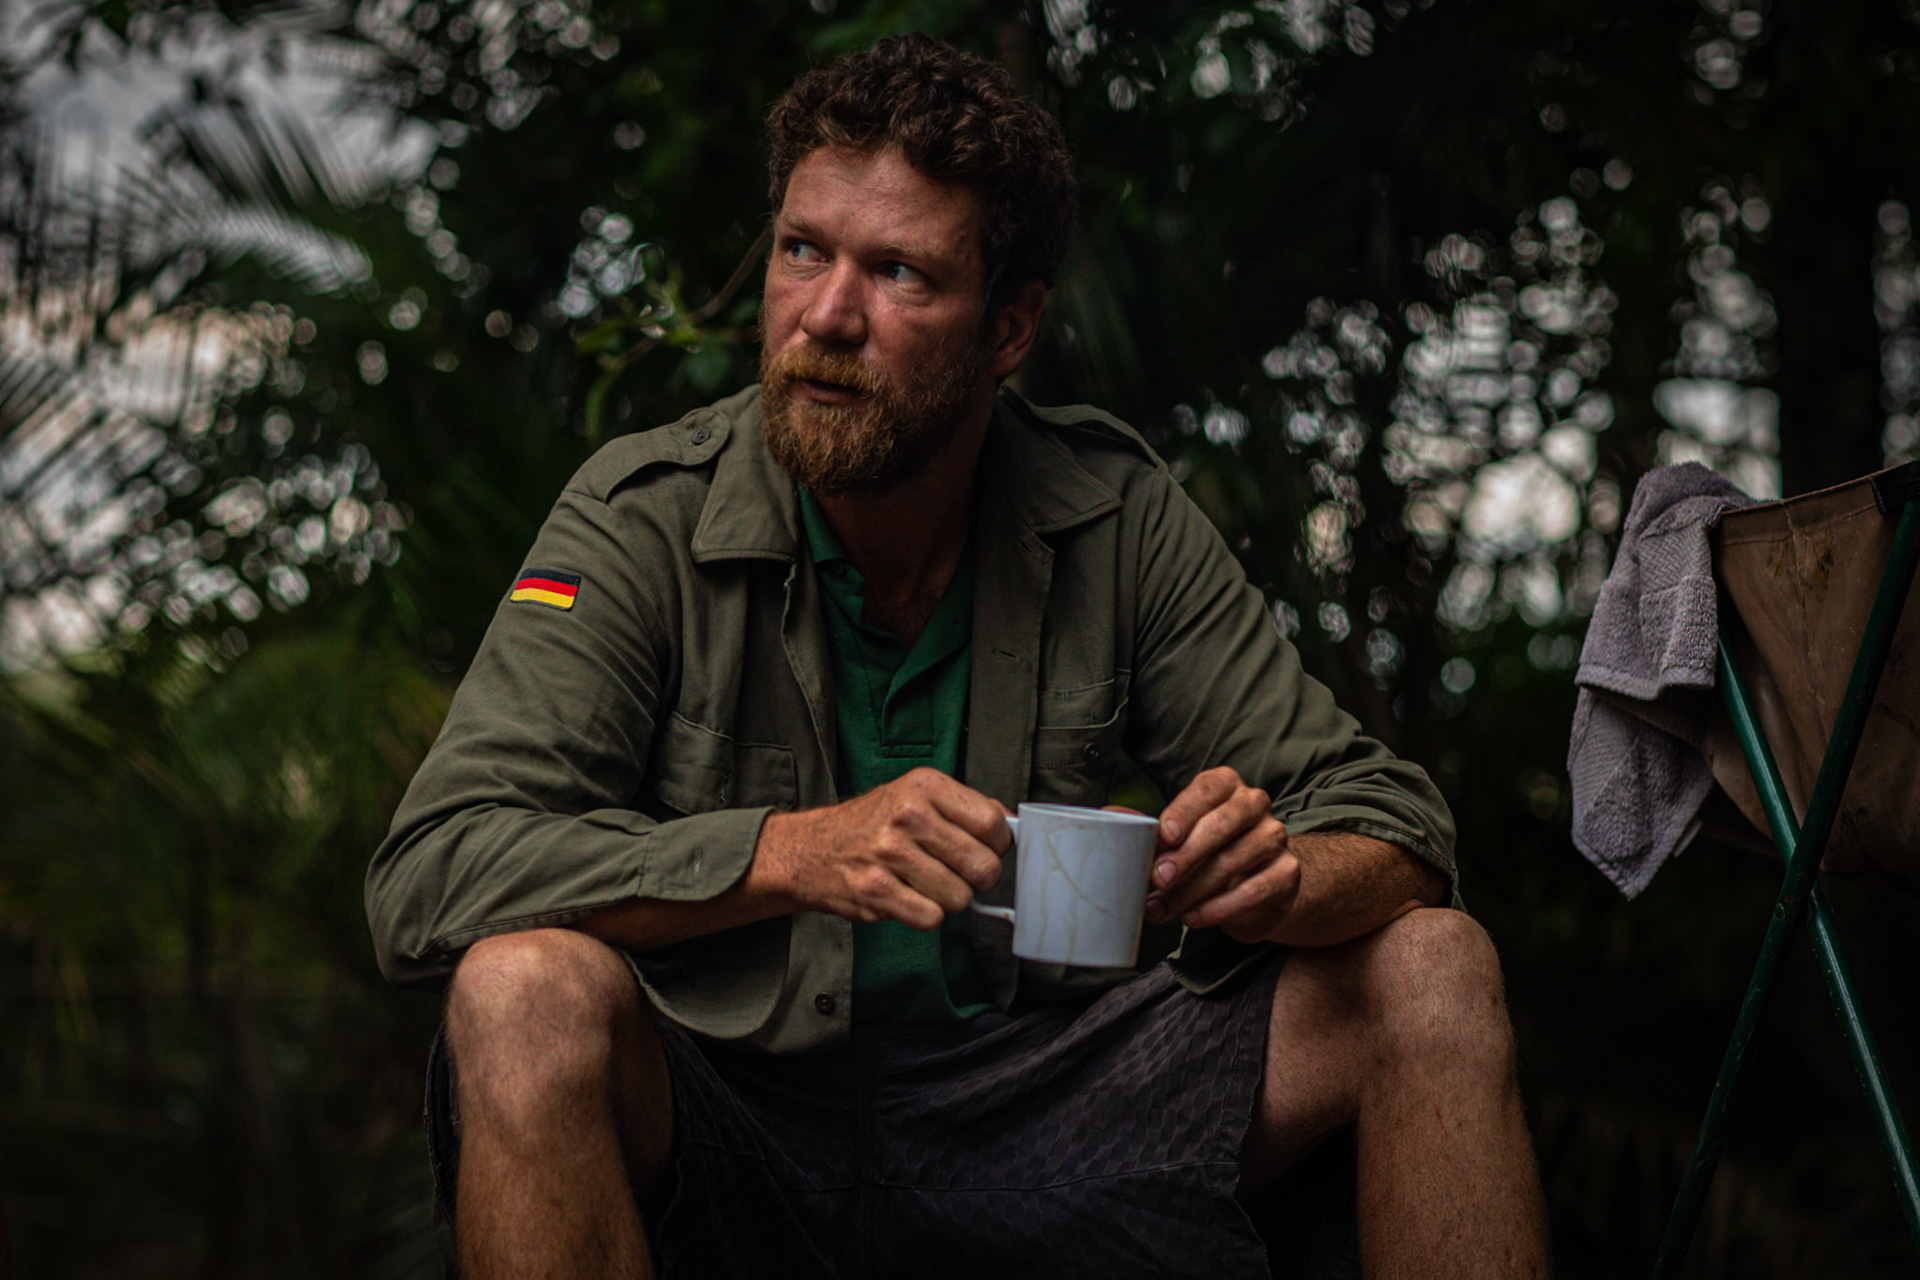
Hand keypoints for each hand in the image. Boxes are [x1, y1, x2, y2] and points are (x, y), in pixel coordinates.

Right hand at [754, 768, 1009, 930]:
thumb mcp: (915, 796)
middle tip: (957, 874)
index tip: (984, 850)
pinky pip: (932, 918)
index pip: (993, 824)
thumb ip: (964, 809)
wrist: (810, 849)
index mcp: (924, 786)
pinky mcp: (877, 891)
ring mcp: (890, 853)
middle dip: (977, 879)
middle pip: (984, 866)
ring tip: (924, 884)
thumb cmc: (872, 825)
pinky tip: (908, 898)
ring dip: (948, 899)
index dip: (997, 846)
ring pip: (960, 897)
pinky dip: (926, 916)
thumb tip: (1011, 828)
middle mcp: (908, 815)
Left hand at [1144, 765, 1299, 943]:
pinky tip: (1193, 917)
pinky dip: (1218, 908)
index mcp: (1226, 785)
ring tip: (1164, 908)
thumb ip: (1151, 830)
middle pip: (1221, 825)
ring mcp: (1275, 836)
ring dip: (1193, 889)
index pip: (1206, 790)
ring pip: (1233, 861)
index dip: (1184, 812)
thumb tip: (1109, 819)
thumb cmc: (1209, 854)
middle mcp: (1255, 804)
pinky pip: (1253, 890)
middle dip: (1186, 855)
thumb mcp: (1182, 837)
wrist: (1260, 886)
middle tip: (1158, 879)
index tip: (1164, 837)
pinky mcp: (1288, 872)